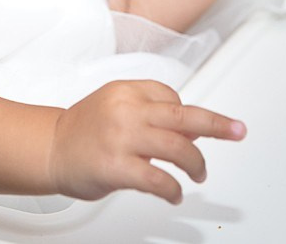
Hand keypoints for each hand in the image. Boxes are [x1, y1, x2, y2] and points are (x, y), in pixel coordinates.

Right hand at [47, 80, 245, 203]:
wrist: (48, 149)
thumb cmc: (82, 130)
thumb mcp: (115, 105)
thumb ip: (149, 111)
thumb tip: (190, 128)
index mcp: (125, 90)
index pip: (171, 96)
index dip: (187, 115)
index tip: (199, 128)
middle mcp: (125, 110)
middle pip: (183, 116)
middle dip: (217, 124)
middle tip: (237, 131)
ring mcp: (121, 138)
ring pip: (177, 147)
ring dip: (195, 164)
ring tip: (198, 174)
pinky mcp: (116, 167)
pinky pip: (158, 179)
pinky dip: (173, 189)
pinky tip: (174, 194)